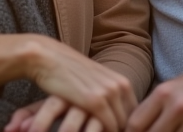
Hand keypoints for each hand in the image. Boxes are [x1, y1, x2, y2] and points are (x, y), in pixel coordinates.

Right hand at [0, 35, 134, 131]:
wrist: (48, 58)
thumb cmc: (68, 73)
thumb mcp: (94, 83)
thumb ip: (107, 97)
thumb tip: (114, 119)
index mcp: (122, 82)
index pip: (134, 115)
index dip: (125, 126)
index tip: (113, 131)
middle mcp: (120, 86)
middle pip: (128, 122)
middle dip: (119, 131)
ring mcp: (109, 92)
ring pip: (119, 126)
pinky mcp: (95, 100)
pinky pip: (107, 126)